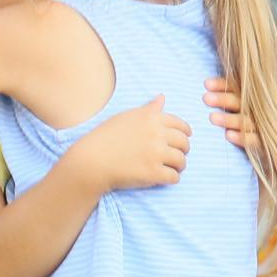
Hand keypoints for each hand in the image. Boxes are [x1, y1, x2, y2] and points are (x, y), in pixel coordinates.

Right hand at [74, 95, 190, 189]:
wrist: (91, 161)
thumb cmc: (105, 137)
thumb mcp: (126, 117)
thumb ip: (148, 109)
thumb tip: (162, 98)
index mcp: (151, 118)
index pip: (180, 125)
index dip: (185, 133)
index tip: (182, 140)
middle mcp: (156, 134)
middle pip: (184, 143)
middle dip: (183, 150)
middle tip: (176, 156)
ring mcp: (156, 154)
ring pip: (182, 161)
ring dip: (179, 166)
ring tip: (172, 168)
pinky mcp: (153, 173)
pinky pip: (174, 177)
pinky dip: (172, 178)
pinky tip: (164, 177)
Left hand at [204, 76, 255, 152]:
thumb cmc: (248, 126)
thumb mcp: (239, 107)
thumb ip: (227, 99)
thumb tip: (205, 87)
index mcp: (249, 98)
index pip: (235, 87)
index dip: (221, 85)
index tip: (206, 84)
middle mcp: (255, 110)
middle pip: (239, 101)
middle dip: (222, 99)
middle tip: (206, 98)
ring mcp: (261, 126)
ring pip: (245, 121)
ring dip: (228, 119)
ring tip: (212, 118)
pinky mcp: (264, 143)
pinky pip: (253, 140)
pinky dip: (241, 137)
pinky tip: (228, 135)